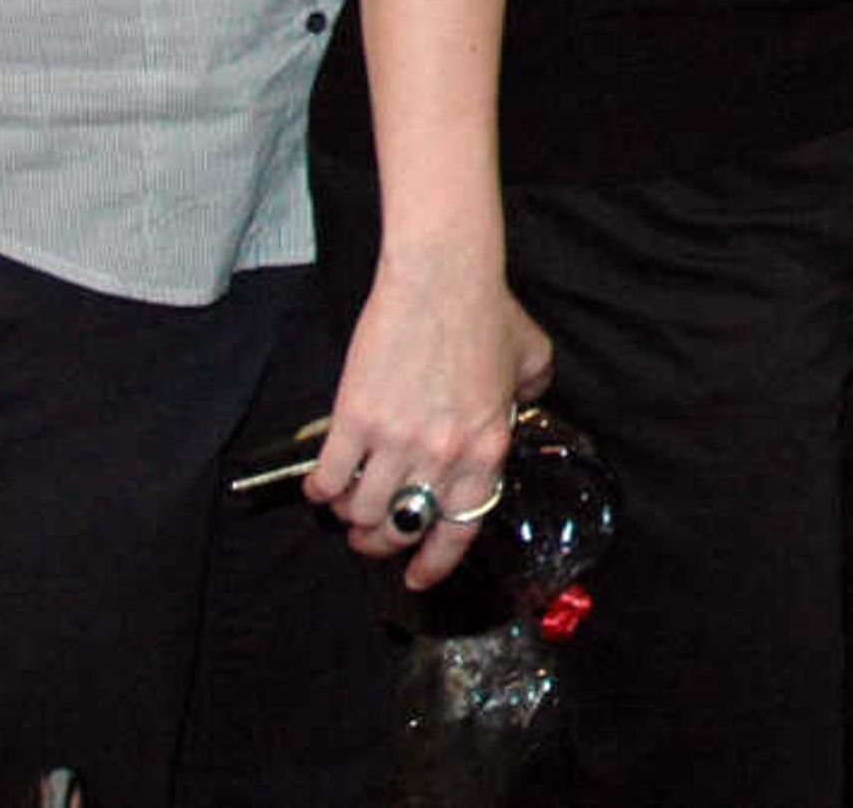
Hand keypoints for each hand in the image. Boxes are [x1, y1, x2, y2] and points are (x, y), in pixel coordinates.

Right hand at [309, 244, 553, 589]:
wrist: (443, 278)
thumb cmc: (486, 312)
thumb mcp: (531, 360)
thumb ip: (531, 392)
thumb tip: (524, 405)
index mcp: (487, 447)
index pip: (460, 530)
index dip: (434, 563)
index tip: (418, 575)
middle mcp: (443, 455)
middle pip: (402, 528)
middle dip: (383, 542)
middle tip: (373, 534)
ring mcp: (396, 440)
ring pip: (361, 512)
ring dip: (350, 518)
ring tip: (348, 508)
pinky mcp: (355, 419)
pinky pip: (328, 480)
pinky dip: (321, 492)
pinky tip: (322, 487)